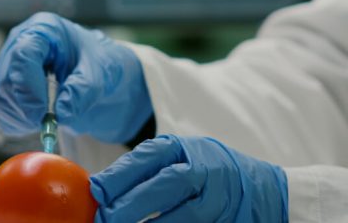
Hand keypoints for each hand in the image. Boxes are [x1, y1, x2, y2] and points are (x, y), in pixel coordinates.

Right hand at [0, 12, 151, 142]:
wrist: (93, 72)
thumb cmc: (97, 64)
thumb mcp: (100, 73)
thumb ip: (83, 90)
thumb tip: (62, 113)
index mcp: (43, 29)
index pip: (22, 56)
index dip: (29, 88)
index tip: (42, 114)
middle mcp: (18, 43)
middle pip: (6, 81)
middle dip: (26, 109)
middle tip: (48, 124)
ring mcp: (7, 65)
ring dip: (20, 119)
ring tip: (46, 121)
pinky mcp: (3, 85)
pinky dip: (15, 123)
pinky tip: (34, 121)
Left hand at [91, 135, 287, 222]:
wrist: (266, 189)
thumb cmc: (208, 171)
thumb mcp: (178, 158)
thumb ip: (144, 170)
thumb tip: (101, 189)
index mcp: (183, 148)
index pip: (148, 158)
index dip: (120, 175)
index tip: (97, 191)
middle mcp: (204, 168)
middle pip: (167, 183)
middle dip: (133, 202)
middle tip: (106, 217)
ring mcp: (220, 196)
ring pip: (186, 213)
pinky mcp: (229, 218)